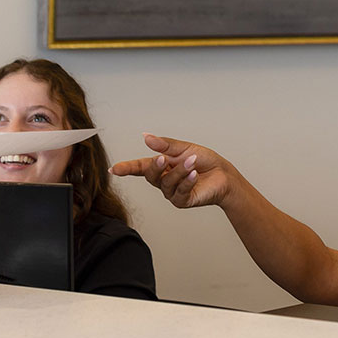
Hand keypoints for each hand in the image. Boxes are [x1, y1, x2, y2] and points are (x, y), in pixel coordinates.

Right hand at [111, 133, 234, 209]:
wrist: (223, 174)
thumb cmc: (204, 161)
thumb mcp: (183, 148)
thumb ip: (164, 145)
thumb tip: (146, 137)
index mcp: (161, 166)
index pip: (140, 167)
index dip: (126, 168)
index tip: (114, 169)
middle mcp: (164, 180)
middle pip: (151, 175)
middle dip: (156, 166)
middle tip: (164, 158)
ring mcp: (172, 192)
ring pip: (167, 183)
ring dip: (179, 171)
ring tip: (192, 162)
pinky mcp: (182, 200)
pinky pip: (179, 192)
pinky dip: (186, 181)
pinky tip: (194, 174)